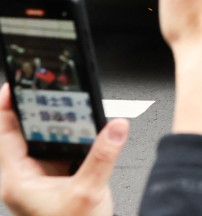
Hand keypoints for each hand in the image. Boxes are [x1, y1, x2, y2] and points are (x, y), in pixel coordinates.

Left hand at [0, 84, 128, 215]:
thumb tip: (116, 126)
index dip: (7, 106)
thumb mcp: (89, 191)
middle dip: (39, 112)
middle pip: (23, 134)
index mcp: (16, 180)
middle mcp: (22, 179)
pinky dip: (71, 141)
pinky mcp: (54, 184)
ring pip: (43, 143)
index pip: (5, 133)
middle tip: (52, 90)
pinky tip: (86, 134)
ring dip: (58, 128)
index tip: (15, 85)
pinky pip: (59, 154)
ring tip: (73, 111)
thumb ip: (103, 155)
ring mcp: (38, 181)